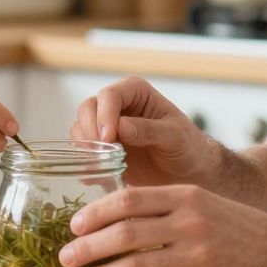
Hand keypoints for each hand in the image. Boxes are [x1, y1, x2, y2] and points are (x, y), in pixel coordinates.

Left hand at [56, 185, 266, 266]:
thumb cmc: (238, 229)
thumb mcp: (203, 204)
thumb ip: (166, 207)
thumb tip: (114, 219)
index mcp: (185, 195)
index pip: (129, 199)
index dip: (96, 213)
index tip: (74, 225)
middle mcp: (190, 221)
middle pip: (125, 233)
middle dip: (88, 247)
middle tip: (65, 257)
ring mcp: (197, 254)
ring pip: (135, 265)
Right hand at [70, 76, 218, 188]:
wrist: (187, 173)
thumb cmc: (187, 147)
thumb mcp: (176, 137)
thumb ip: (150, 130)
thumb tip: (121, 126)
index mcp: (135, 91)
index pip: (109, 95)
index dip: (104, 115)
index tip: (109, 139)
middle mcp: (116, 105)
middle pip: (87, 109)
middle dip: (90, 132)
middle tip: (103, 154)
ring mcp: (105, 127)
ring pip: (79, 129)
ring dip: (86, 148)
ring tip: (105, 166)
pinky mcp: (100, 149)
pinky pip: (81, 152)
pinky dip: (86, 163)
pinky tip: (101, 175)